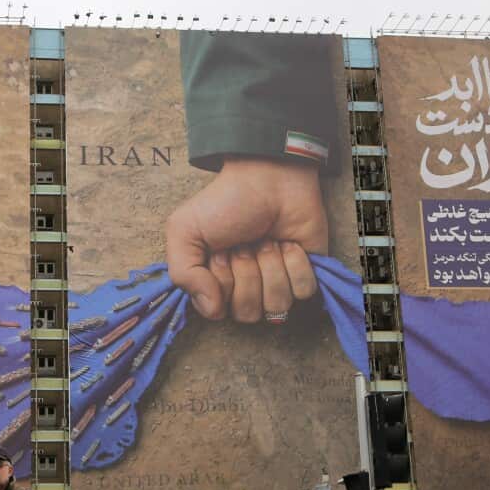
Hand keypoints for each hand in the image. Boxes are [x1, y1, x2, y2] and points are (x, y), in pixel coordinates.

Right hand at [166, 157, 327, 321]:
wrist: (269, 176)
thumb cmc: (226, 202)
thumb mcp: (185, 231)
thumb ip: (183, 274)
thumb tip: (212, 311)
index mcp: (216, 283)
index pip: (219, 311)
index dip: (222, 281)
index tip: (221, 251)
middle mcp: (247, 288)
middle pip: (249, 313)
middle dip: (248, 273)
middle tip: (246, 243)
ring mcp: (278, 282)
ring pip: (278, 304)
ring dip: (272, 266)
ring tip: (268, 241)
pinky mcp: (306, 273)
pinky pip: (304, 291)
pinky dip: (297, 263)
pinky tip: (289, 243)